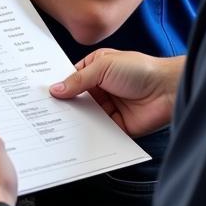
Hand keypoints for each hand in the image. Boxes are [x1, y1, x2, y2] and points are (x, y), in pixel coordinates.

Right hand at [50, 49, 182, 137]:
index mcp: (96, 69)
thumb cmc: (140, 69)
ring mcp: (107, 108)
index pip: (70, 79)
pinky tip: (73, 139)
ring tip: (51, 128)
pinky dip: (87, 135)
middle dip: (62, 106)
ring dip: (72, 122)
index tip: (38, 94)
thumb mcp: (103, 66)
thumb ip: (78, 79)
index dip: (57, 86)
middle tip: (40, 114)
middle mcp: (100, 89)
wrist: (167, 89)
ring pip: (84, 117)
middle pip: (75, 100)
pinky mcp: (115, 127)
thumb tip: (55, 89)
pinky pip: (97, 132)